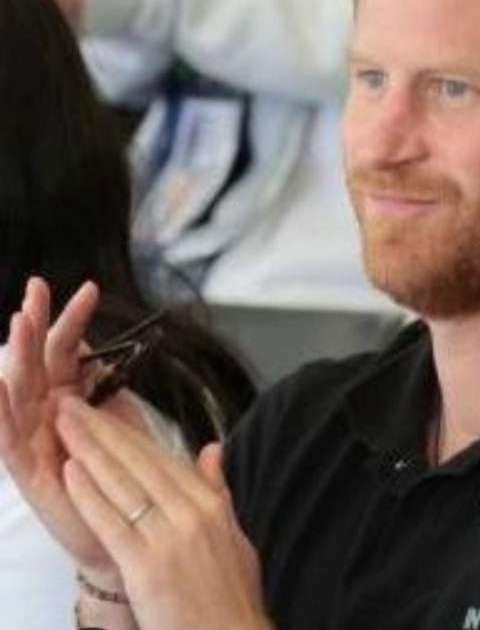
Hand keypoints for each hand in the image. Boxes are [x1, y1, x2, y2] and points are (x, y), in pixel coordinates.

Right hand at [0, 278, 129, 588]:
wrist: (126, 534)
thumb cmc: (124, 479)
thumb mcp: (123, 427)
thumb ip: (110, 394)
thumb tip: (101, 356)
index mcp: (71, 401)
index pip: (69, 352)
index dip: (75, 321)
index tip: (90, 288)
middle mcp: (46, 416)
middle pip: (37, 362)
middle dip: (37, 323)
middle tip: (37, 287)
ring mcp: (34, 442)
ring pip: (19, 391)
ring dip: (17, 356)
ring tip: (19, 322)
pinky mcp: (28, 472)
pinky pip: (8, 440)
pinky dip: (0, 413)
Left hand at [56, 398, 271, 629]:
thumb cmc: (230, 596)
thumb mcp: (234, 537)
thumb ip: (218, 491)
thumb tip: (212, 450)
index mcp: (213, 505)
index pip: (165, 460)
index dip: (130, 434)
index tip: (104, 414)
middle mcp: (194, 514)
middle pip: (141, 463)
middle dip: (103, 432)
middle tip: (72, 406)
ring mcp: (171, 538)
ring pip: (125, 485)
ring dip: (91, 451)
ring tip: (64, 426)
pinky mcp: (147, 565)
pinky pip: (113, 522)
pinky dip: (91, 494)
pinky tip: (71, 472)